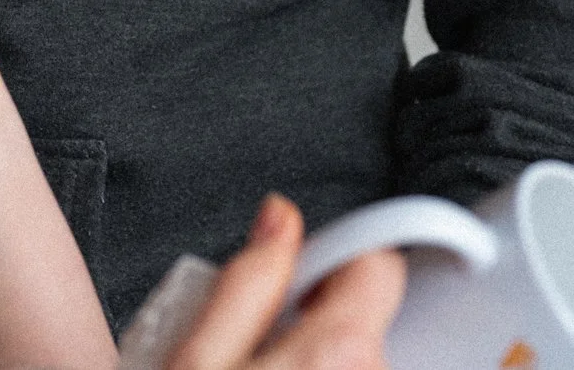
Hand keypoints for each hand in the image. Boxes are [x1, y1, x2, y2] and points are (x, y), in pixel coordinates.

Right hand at [170, 197, 403, 369]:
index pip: (377, 263)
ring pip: (360, 362)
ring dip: (324, 364)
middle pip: (366, 317)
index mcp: (338, 350)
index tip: (304, 268)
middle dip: (320, 318)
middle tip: (264, 345)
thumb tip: (278, 219)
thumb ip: (246, 280)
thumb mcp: (196, 360)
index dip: (335, 254)